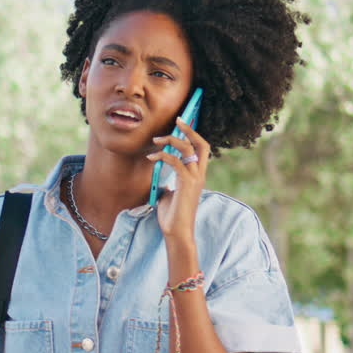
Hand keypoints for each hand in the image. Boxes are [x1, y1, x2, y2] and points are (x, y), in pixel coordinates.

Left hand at [147, 117, 209, 244]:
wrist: (176, 232)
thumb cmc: (172, 215)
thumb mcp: (169, 194)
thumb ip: (168, 182)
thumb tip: (159, 174)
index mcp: (197, 176)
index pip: (202, 149)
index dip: (194, 134)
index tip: (182, 123)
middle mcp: (199, 174)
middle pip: (202, 144)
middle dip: (189, 129)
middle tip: (177, 119)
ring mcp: (195, 178)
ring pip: (188, 149)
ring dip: (171, 140)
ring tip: (156, 140)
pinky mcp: (186, 183)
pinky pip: (175, 161)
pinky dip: (162, 156)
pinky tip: (151, 157)